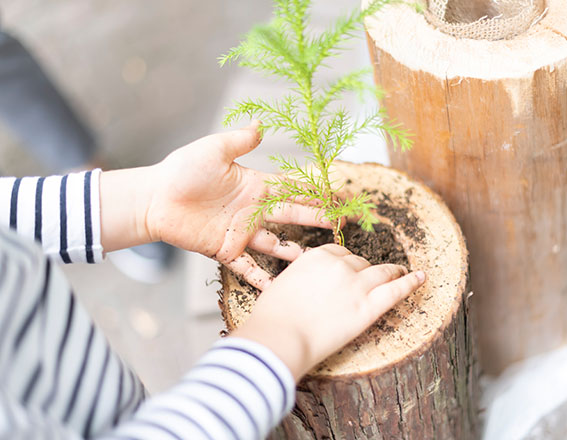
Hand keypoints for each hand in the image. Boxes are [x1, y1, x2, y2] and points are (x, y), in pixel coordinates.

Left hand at [100, 122, 331, 287]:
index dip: (318, 192)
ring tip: (320, 261)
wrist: (154, 199)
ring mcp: (242, 232)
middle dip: (320, 219)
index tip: (342, 196)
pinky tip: (277, 289)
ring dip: (297, 252)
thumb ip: (239, 141)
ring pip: (277, 244)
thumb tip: (261, 125)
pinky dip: (261, 279)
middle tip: (345, 224)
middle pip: (294, 216)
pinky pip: (247, 267)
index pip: (294, 189)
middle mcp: (254, 210)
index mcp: (256, 186)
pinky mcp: (226, 250)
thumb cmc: (182, 171)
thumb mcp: (214, 150)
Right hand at [232, 244, 425, 380]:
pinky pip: (395, 290)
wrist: (278, 337)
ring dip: (393, 271)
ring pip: (381, 272)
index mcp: (316, 257)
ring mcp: (356, 285)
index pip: (338, 252)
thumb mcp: (281, 285)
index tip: (347, 270)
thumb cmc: (271, 318)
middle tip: (367, 282)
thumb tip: (305, 285)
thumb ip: (300, 279)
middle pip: (359, 262)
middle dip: (363, 271)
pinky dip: (411, 282)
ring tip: (401, 272)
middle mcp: (338, 265)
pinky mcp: (369, 307)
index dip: (345, 262)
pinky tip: (421, 278)